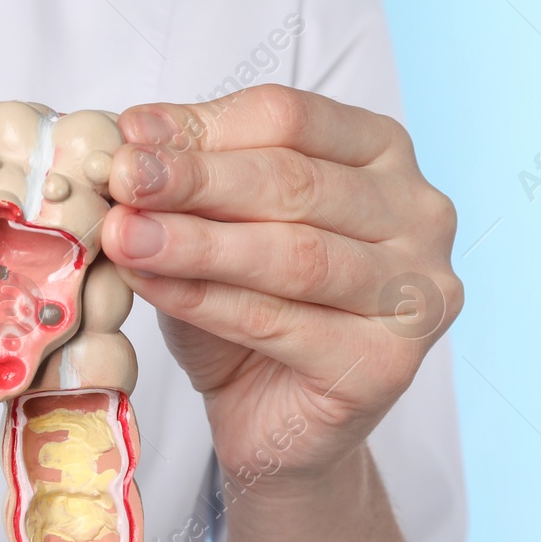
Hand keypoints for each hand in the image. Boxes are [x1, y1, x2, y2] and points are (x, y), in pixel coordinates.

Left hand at [101, 84, 462, 489]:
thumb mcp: (213, 230)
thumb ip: (190, 187)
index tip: (130, 134)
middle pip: (296, 182)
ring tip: (124, 234)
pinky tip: (150, 285)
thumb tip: (130, 140)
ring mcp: (415, 292)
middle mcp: (418, 216)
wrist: (268, 421)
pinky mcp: (386, 364)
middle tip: (122, 177)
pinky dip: (205, 300)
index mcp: (382, 157)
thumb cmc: (247, 314)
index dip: (206, 125)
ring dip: (197, 241)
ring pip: (293, 254)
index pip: (293, 120)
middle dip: (196, 178)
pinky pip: (280, 322)